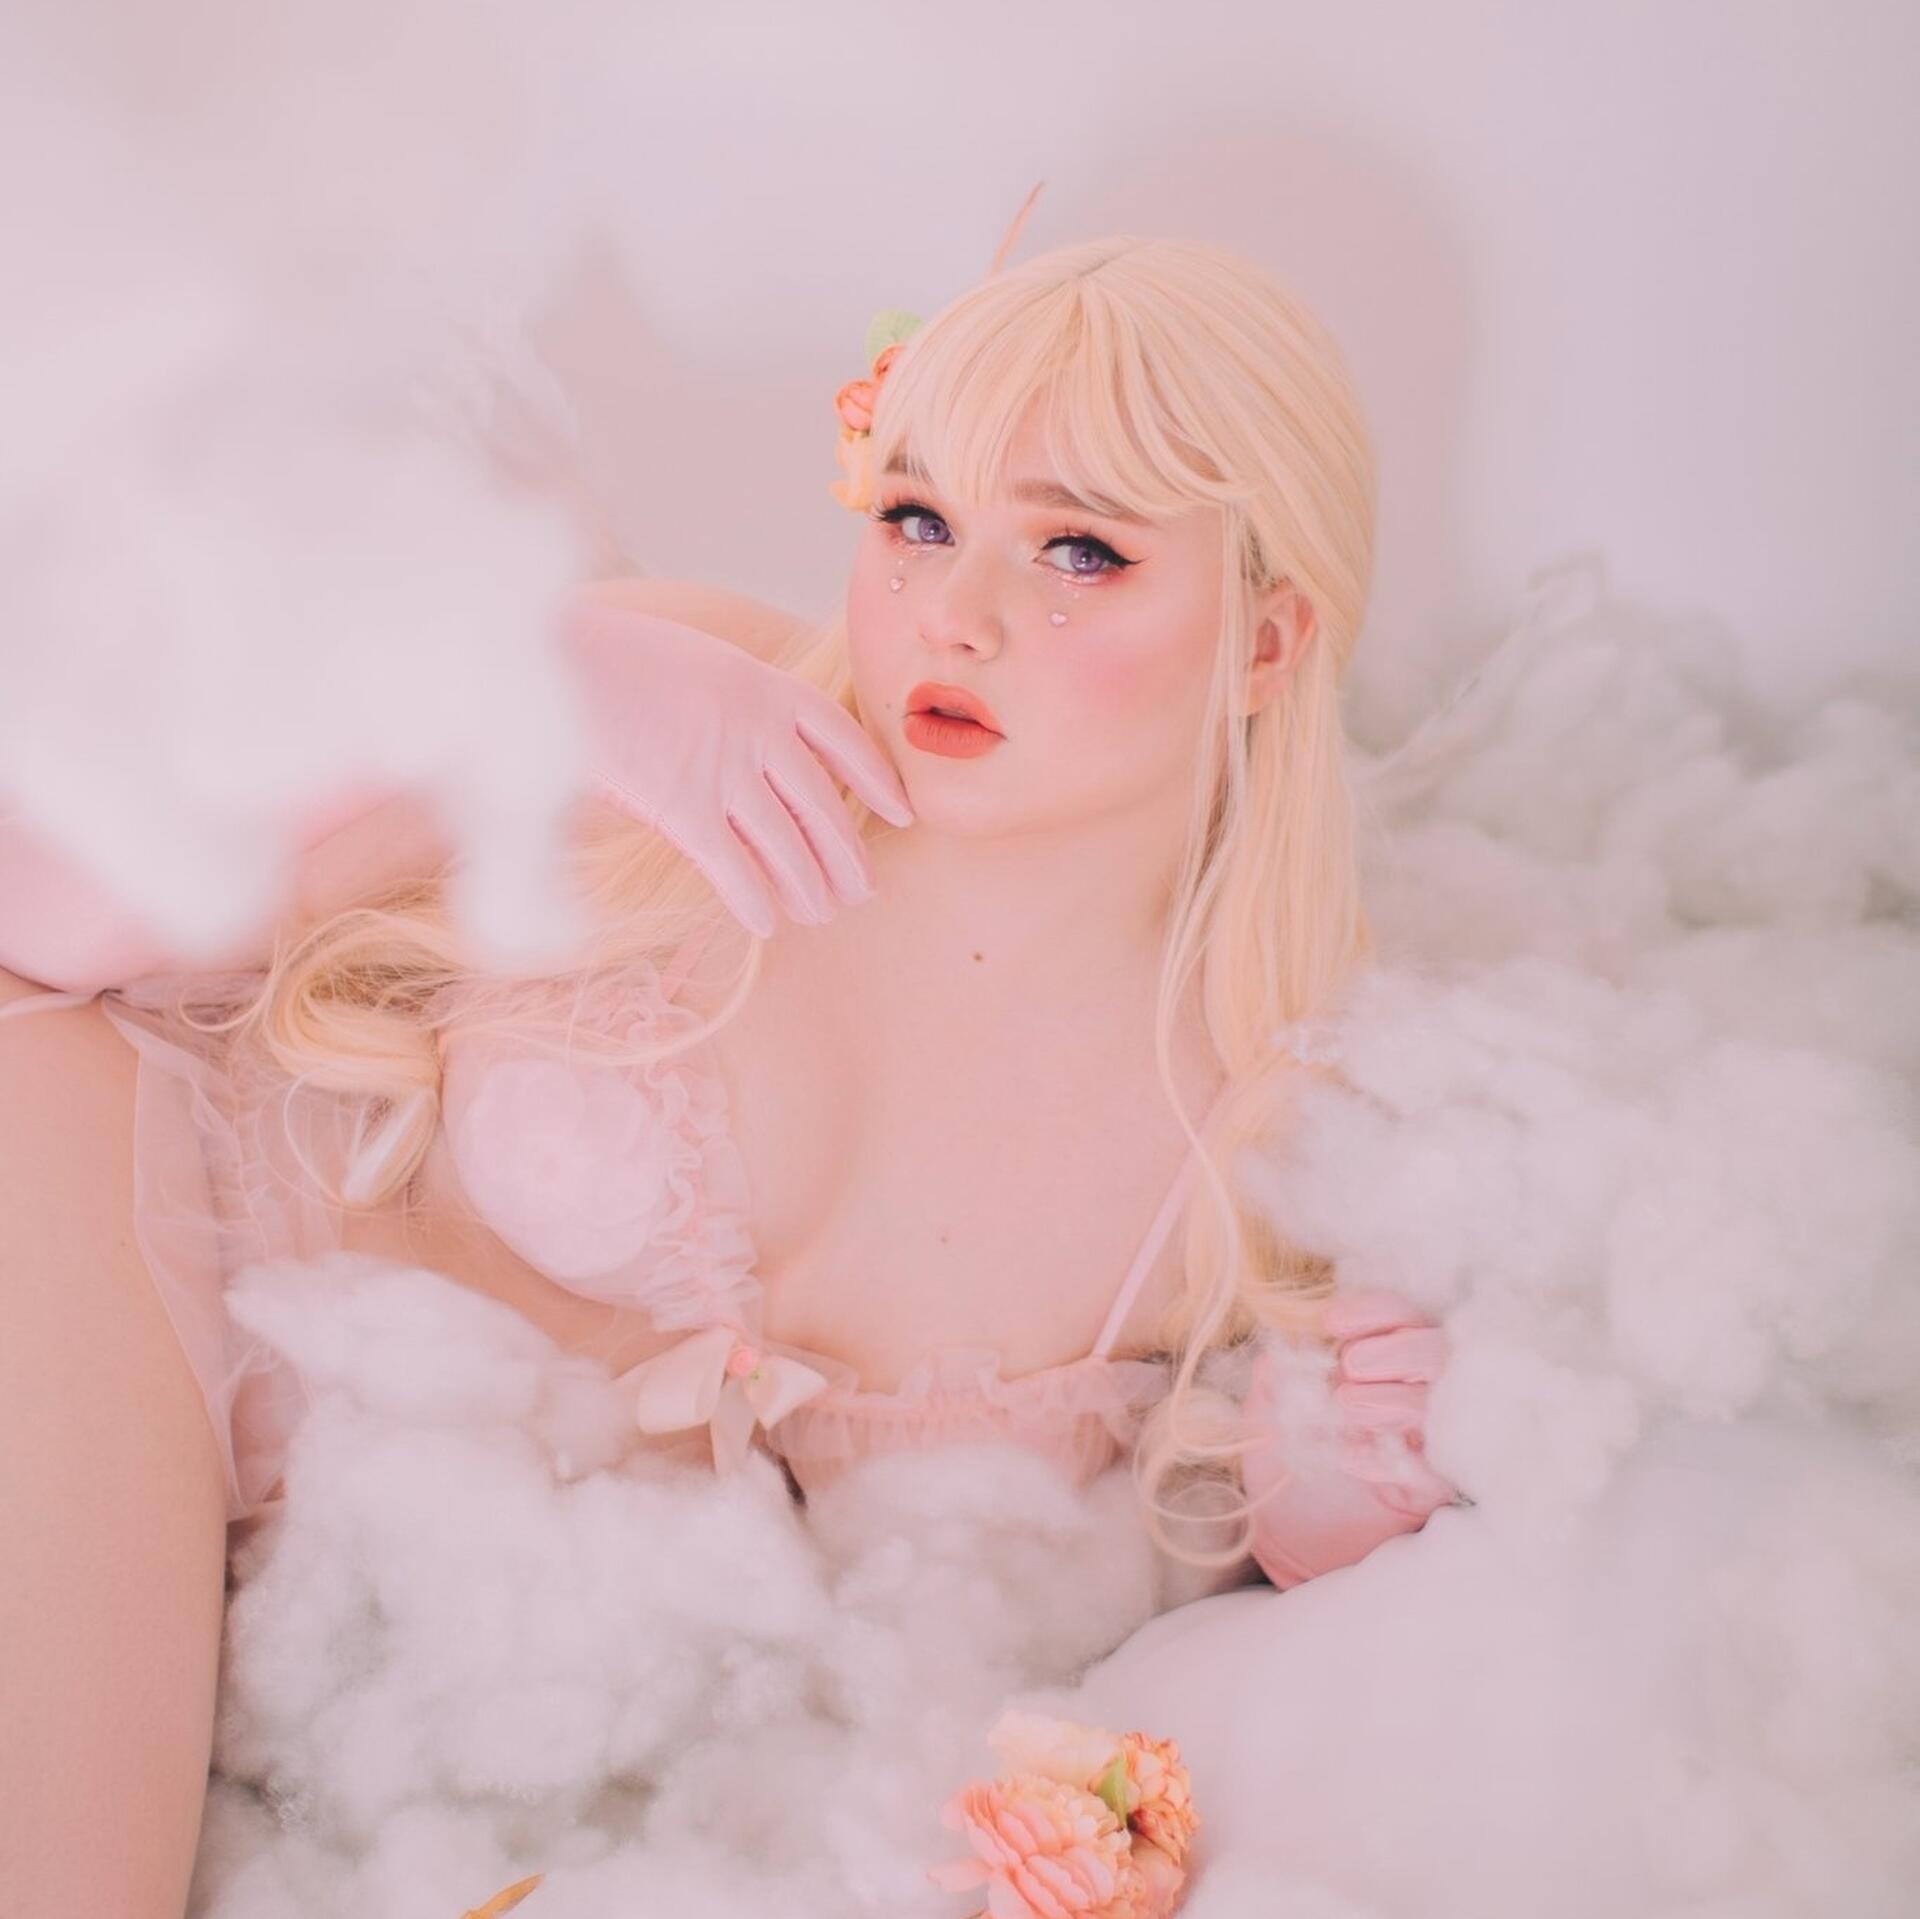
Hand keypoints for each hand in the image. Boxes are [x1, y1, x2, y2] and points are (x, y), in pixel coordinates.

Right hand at [561, 589, 913, 938]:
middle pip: (823, 803)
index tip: (901, 812)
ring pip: (787, 843)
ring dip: (810, 886)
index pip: (843, 738)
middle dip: (847, 852)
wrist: (548, 658)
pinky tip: (765, 922)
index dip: (877, 780)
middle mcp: (757, 729)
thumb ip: (733, 707)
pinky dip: (754, 898)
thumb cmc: (610, 659)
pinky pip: (733, 866)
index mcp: (765, 686)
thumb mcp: (695, 664)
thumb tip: (754, 758)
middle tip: (862, 889)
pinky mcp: (682, 805)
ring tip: (822, 913)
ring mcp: (723, 768)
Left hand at [1241, 1286, 1459, 1589]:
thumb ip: (1283, 1363)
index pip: (1399, 1315)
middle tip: (1349, 1366)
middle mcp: (1416, 1389)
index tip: (1331, 1323)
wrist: (1282, 1518)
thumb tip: (1294, 1336)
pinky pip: (1430, 1469)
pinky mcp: (1428, 1487)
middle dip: (1395, 1351)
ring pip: (1439, 1405)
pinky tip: (1349, 1457)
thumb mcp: (1270, 1395)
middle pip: (1436, 1352)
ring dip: (1392, 1399)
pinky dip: (1388, 1459)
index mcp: (1383, 1353)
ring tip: (1346, 1406)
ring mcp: (1428, 1438)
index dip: (1372, 1312)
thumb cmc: (1284, 1443)